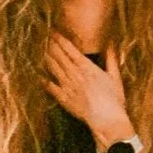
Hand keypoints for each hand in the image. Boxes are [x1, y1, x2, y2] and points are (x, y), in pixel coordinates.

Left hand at [45, 36, 133, 150]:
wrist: (107, 120)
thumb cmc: (114, 100)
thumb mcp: (115, 77)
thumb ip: (111, 59)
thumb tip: (110, 43)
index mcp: (87, 67)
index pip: (70, 49)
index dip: (60, 39)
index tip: (54, 32)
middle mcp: (75, 74)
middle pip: (59, 55)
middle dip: (51, 44)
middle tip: (44, 36)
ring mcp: (67, 86)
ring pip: (52, 67)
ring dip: (46, 56)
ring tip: (40, 49)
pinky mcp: (63, 98)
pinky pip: (49, 86)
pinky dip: (42, 78)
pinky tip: (37, 73)